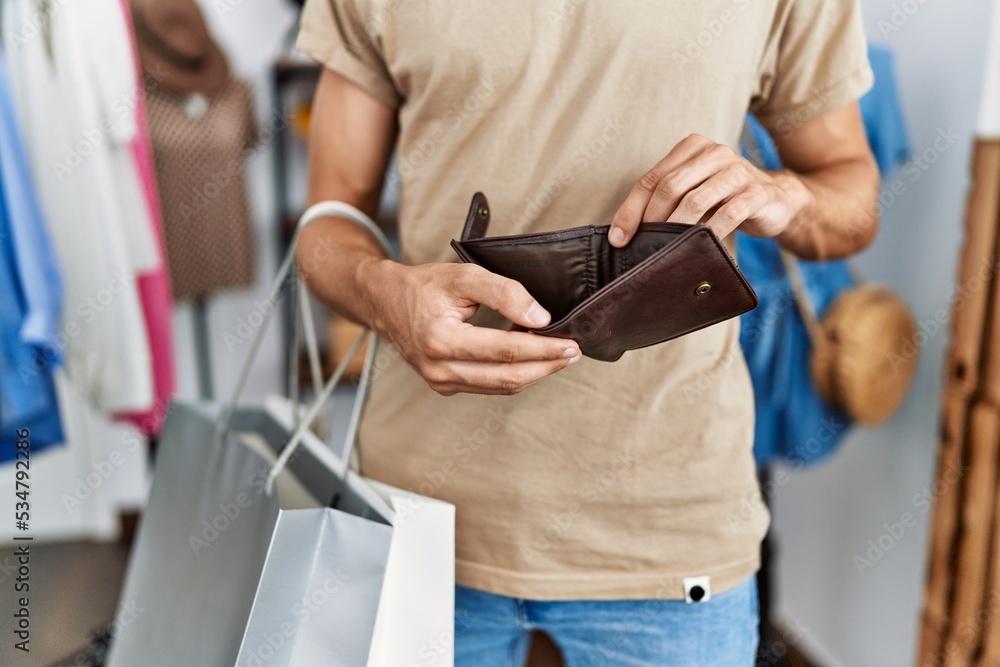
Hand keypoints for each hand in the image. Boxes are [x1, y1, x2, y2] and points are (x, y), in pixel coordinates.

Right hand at [362, 260, 581, 395]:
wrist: (385, 301)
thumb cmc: (423, 285)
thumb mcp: (464, 275)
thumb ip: (504, 292)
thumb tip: (540, 317)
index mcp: (440, 339)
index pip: (506, 350)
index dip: (543, 348)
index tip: (570, 343)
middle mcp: (438, 368)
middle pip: (507, 377)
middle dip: (546, 367)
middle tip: (573, 353)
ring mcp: (440, 382)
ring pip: (500, 387)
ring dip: (534, 373)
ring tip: (558, 356)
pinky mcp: (444, 386)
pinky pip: (488, 386)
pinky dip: (513, 374)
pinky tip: (530, 359)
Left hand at [610, 134, 810, 245]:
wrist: (777, 200)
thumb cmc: (725, 198)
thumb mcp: (695, 191)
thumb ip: (668, 200)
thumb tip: (625, 233)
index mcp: (692, 147)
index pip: (652, 179)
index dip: (630, 210)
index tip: (617, 238)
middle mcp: (715, 153)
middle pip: (670, 187)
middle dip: (650, 220)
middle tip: (642, 246)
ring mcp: (737, 171)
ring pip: (695, 200)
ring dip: (676, 229)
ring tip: (665, 250)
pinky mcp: (757, 193)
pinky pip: (727, 215)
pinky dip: (709, 234)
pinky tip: (699, 249)